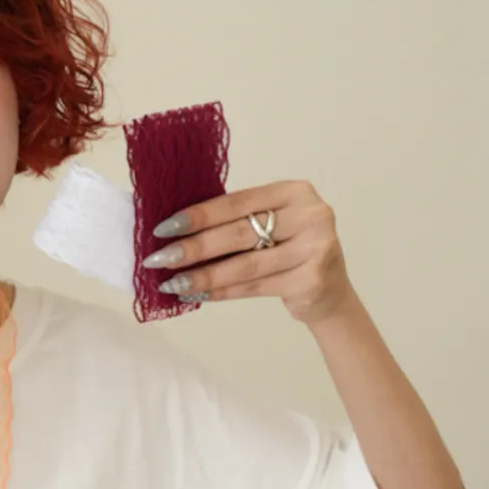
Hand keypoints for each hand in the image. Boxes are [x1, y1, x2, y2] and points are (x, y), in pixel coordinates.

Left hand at [142, 179, 357, 325]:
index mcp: (295, 192)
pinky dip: (221, 292)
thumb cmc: (290, 251)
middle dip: (194, 247)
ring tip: (172, 283)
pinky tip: (197, 295)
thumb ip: (238, 221)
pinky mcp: (310, 281)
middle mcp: (310, 215)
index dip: (199, 215)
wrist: (330, 290)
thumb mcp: (273, 224)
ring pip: (244, 265)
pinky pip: (254, 287)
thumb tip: (177, 230)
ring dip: (203, 276)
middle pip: (239, 233)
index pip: (238, 201)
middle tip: (159, 259)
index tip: (164, 227)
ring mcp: (314, 249)